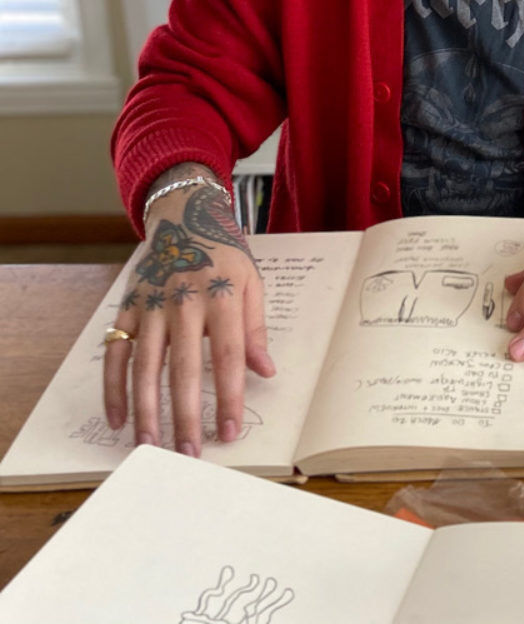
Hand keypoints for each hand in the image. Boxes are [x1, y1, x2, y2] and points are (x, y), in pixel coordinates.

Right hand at [103, 174, 274, 454]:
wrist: (185, 215)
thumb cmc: (224, 255)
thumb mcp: (251, 282)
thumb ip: (255, 329)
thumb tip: (265, 372)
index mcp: (221, 295)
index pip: (227, 355)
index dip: (228, 396)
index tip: (228, 431)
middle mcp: (183, 300)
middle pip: (183, 368)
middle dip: (185, 415)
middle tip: (188, 454)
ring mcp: (151, 304)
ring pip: (145, 365)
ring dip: (146, 410)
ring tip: (150, 446)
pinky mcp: (127, 306)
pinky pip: (115, 352)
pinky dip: (112, 387)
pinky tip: (117, 419)